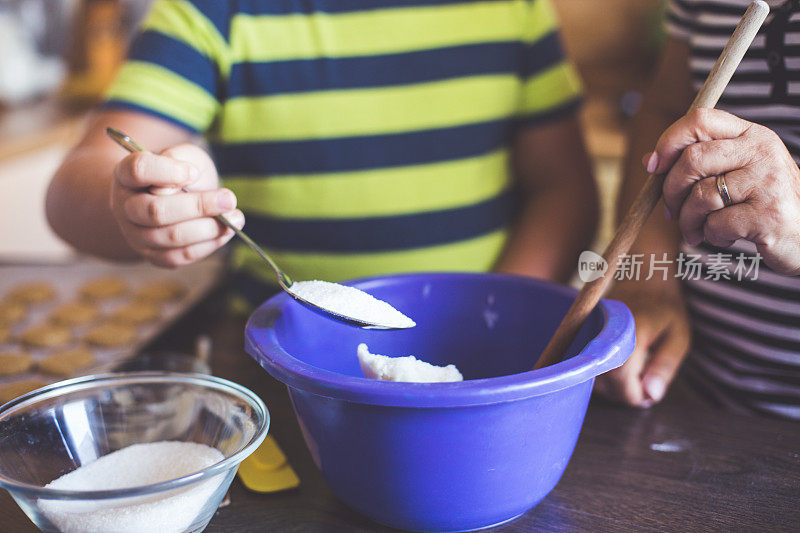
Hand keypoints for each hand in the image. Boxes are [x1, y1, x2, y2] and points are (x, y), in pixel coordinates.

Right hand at [110, 144, 243, 266]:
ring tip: (236, 217)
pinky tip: (226, 232)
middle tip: (229, 199)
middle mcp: (124, 207)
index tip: (194, 171)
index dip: (167, 171)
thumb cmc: (180, 173)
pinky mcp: (153, 256)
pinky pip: (181, 256)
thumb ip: (179, 159)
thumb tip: (177, 186)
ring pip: (171, 236)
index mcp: (126, 175)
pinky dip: (208, 245)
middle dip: (198, 206)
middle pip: (155, 211)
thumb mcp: (183, 155)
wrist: (173, 200)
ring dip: (209, 228)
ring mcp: (136, 235)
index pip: (139, 170)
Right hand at [594, 285, 690, 406]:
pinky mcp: (582, 340)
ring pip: (594, 380)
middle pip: (605, 384)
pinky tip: (621, 369)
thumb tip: (651, 396)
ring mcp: (588, 337)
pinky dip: (604, 377)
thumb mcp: (678, 338)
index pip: (622, 380)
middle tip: (646, 383)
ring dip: (614, 387)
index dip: (636, 395)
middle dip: (626, 393)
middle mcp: (602, 335)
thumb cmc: (664, 310)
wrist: (641, 279)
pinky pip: (588, 370)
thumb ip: (665, 367)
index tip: (649, 394)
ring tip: (635, 373)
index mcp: (629, 333)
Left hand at [646, 108, 799, 274]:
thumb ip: (702, 162)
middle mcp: (762, 151)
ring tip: (697, 231)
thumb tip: (650, 160)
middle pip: (692, 159)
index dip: (668, 140)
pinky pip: (716, 224)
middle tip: (672, 212)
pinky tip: (726, 238)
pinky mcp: (768, 214)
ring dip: (688, 221)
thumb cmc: (763, 204)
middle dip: (671, 190)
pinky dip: (711, 236)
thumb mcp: (738, 173)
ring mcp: (767, 181)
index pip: (700, 119)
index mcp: (752, 135)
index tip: (653, 166)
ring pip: (700, 195)